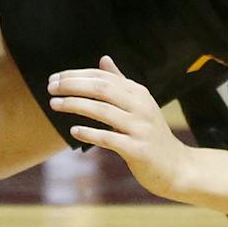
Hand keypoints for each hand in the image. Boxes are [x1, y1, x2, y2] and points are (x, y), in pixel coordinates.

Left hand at [48, 56, 190, 197]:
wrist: (177, 168)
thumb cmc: (152, 134)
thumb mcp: (139, 104)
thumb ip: (121, 82)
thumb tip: (104, 58)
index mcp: (138, 92)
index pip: (102, 77)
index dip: (77, 75)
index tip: (54, 78)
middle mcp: (140, 106)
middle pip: (101, 89)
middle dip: (72, 85)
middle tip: (50, 88)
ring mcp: (140, 128)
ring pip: (102, 111)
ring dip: (75, 105)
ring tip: (54, 104)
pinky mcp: (138, 150)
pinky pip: (109, 138)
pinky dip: (90, 133)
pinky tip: (73, 131)